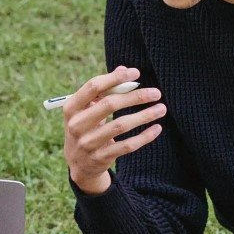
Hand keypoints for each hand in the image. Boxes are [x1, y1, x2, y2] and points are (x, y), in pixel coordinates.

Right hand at [63, 66, 165, 195]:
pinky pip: (126, 145)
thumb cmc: (86, 128)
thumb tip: (124, 69)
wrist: (78, 164)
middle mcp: (76, 125)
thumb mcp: (87, 109)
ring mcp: (88, 143)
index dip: (115, 78)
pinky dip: (144, 136)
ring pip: (121, 125)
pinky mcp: (100, 157)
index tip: (136, 73)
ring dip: (144, 115)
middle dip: (135, 96)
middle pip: (109, 104)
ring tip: (161, 108)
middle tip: (156, 93)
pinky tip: (156, 128)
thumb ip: (104, 90)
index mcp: (71, 107)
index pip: (93, 87)